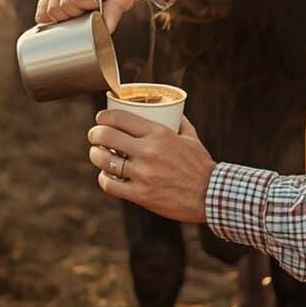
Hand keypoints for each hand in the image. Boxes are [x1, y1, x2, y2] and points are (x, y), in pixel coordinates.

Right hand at [36, 0, 144, 31]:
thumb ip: (115, 11)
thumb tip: (105, 31)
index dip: (88, 10)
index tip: (100, 7)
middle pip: (61, 5)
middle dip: (76, 16)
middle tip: (91, 11)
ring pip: (49, 8)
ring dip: (65, 17)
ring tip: (82, 11)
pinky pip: (43, 6)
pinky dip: (51, 16)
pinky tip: (65, 17)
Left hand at [86, 111, 215, 223]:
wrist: (210, 195)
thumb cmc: (201, 165)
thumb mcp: (191, 138)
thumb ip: (180, 122)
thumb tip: (172, 110)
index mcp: (159, 134)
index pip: (120, 117)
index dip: (104, 116)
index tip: (101, 118)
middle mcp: (148, 151)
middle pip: (106, 135)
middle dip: (95, 133)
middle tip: (95, 135)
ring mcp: (143, 174)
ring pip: (104, 160)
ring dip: (96, 155)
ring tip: (97, 153)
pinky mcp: (141, 195)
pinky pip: (110, 185)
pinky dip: (104, 178)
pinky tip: (106, 175)